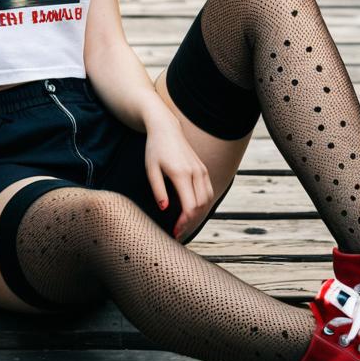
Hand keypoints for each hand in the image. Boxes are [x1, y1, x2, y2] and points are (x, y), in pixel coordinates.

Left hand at [144, 115, 214, 240]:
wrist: (166, 128)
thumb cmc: (155, 149)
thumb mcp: (151, 169)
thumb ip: (158, 190)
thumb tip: (165, 209)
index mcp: (182, 174)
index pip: (190, 206)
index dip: (184, 223)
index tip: (174, 231)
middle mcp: (196, 172)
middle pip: (201, 206)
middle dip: (190, 222)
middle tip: (177, 231)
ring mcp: (202, 170)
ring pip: (208, 200)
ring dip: (198, 214)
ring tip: (184, 223)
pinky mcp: (203, 169)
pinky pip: (208, 191)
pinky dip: (203, 204)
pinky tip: (191, 210)